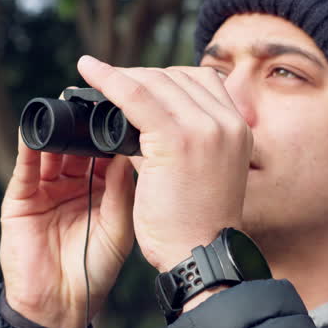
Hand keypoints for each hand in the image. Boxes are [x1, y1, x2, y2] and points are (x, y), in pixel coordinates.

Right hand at [0, 125, 135, 327]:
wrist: (61, 302)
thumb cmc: (94, 270)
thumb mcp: (118, 227)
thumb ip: (122, 190)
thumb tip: (128, 152)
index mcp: (101, 190)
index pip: (106, 153)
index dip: (112, 134)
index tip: (124, 110)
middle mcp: (73, 185)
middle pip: (78, 145)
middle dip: (83, 125)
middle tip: (92, 100)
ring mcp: (46, 190)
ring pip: (51, 151)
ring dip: (57, 130)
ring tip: (64, 107)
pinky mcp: (21, 199)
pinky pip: (25, 168)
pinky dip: (29, 149)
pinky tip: (36, 132)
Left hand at [76, 56, 251, 271]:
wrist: (200, 255)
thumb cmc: (193, 225)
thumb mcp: (201, 174)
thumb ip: (180, 143)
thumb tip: (136, 123)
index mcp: (238, 130)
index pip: (201, 80)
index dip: (164, 77)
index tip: (136, 81)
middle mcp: (229, 123)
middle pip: (178, 76)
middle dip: (140, 75)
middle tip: (109, 82)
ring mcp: (207, 128)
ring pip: (156, 81)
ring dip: (122, 76)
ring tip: (95, 79)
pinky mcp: (178, 138)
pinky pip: (136, 96)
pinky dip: (110, 81)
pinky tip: (89, 72)